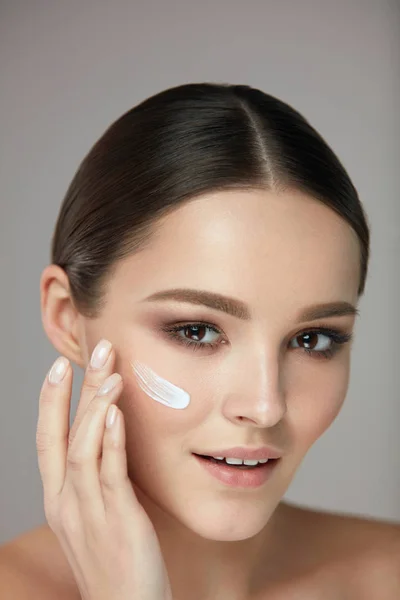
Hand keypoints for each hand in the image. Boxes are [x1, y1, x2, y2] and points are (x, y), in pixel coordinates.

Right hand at [36, 339, 172, 599]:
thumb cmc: (117, 561)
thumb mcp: (97, 514)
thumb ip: (100, 477)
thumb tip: (112, 435)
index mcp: (59, 499)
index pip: (46, 440)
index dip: (51, 401)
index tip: (61, 366)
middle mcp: (67, 502)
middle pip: (62, 435)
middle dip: (75, 390)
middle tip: (94, 350)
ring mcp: (89, 512)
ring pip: (83, 448)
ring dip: (95, 406)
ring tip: (110, 371)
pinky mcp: (118, 520)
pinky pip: (111, 473)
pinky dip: (112, 439)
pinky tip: (118, 413)